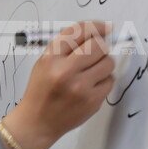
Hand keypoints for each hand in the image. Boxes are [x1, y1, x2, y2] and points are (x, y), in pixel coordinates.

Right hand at [3, 20, 114, 148]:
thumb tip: (98, 34)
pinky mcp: (92, 101)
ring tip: (91, 73)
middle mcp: (65, 71)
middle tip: (97, 53)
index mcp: (51, 58)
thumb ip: (66, 48)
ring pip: (108, 62)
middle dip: (101, 47)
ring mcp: (80, 87)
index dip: (97, 26)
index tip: (106, 27)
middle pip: (99, 45)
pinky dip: (103, 82)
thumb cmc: (41, 90)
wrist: (37, 122)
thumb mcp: (44, 63)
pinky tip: (90, 87)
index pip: (79, 31)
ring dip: (104, 64)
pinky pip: (110, 81)